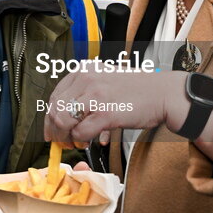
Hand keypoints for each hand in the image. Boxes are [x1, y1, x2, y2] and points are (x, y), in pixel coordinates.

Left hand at [44, 70, 187, 146]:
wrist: (162, 93)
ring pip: (63, 121)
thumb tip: (64, 115)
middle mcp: (86, 79)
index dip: (50, 117)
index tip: (52, 130)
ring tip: (75, 143)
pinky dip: (81, 140)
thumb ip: (85, 92)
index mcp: (84, 70)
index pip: (54, 96)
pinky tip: (89, 140)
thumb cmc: (137, 90)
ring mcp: (95, 95)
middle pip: (54, 110)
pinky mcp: (105, 112)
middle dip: (55, 130)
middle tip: (61, 141)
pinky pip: (81, 132)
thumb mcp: (105, 80)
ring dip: (66, 137)